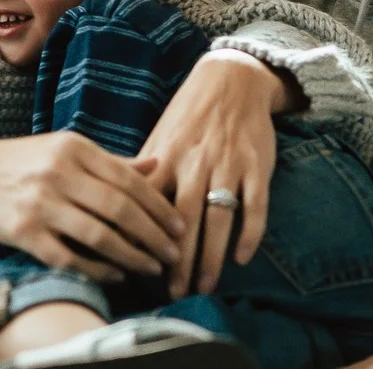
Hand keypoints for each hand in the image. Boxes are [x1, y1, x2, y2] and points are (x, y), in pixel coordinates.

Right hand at [0, 132, 186, 282]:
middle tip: (172, 252)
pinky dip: (99, 269)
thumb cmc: (20, 163)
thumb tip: (156, 165)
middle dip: (153, 235)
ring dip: (132, 256)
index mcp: (71, 147)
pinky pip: (70, 257)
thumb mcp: (62, 149)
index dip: (158, 206)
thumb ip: (109, 160)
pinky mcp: (25, 233)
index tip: (178, 225)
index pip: (128, 179)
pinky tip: (116, 273)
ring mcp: (39, 205)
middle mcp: (57, 173)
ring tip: (151, 267)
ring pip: (99, 236)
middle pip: (119, 208)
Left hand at [137, 49, 282, 299]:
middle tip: (173, 293)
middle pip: (184, 220)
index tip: (136, 269)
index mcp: (166, 158)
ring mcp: (228, 166)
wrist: (230, 80)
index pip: (150, 207)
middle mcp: (195, 164)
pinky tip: (242, 257)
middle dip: (178, 260)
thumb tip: (115, 206)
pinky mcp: (256, 166)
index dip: (143, 239)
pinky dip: (250, 233)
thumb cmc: (188, 115)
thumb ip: (143, 172)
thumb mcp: (159, 137)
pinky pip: (255, 206)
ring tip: (205, 287)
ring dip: (212, 256)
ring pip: (218, 219)